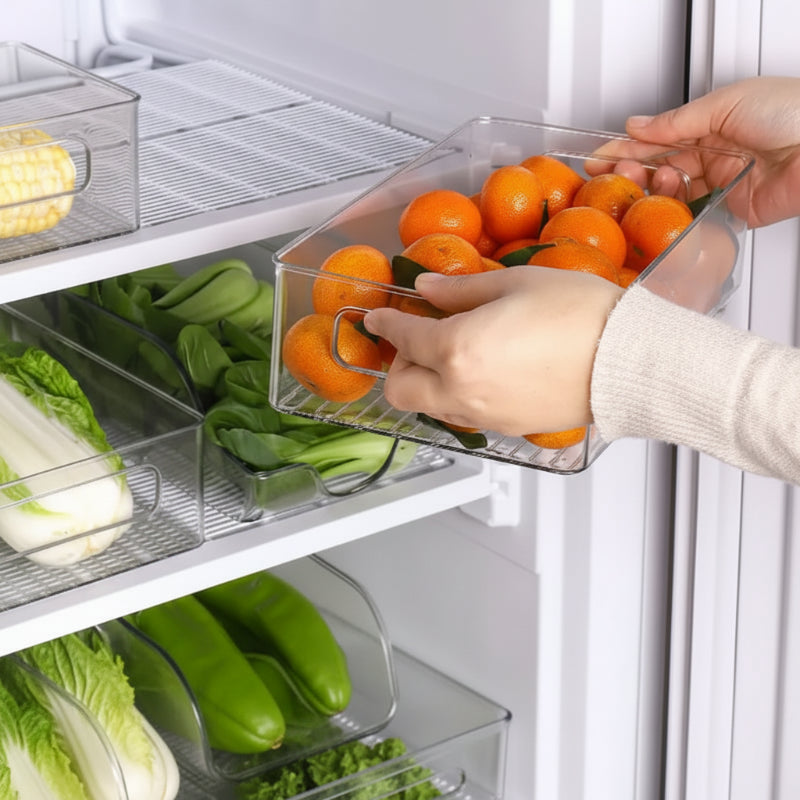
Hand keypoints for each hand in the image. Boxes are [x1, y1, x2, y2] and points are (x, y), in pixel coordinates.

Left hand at [362, 267, 623, 435]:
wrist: (629, 360)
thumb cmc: (581, 314)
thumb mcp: (515, 284)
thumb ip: (460, 290)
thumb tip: (426, 289)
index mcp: (456, 348)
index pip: (402, 338)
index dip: (385, 324)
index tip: (377, 317)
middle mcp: (461, 390)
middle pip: (400, 391)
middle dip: (399, 363)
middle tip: (420, 338)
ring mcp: (483, 415)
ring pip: (428, 407)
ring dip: (426, 382)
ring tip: (455, 354)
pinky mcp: (506, 427)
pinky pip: (462, 416)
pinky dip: (456, 396)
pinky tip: (483, 372)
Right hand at [625, 76, 799, 227]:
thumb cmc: (793, 111)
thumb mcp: (726, 103)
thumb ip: (677, 121)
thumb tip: (638, 126)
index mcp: (710, 125)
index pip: (658, 139)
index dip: (626, 148)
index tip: (599, 157)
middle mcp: (713, 156)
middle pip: (659, 168)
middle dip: (631, 172)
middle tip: (612, 176)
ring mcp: (721, 184)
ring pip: (672, 193)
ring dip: (652, 189)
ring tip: (647, 183)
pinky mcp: (731, 211)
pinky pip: (694, 216)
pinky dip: (675, 214)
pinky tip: (662, 207)